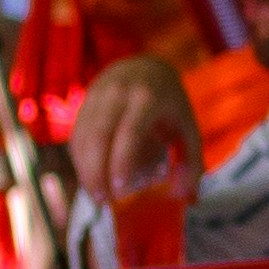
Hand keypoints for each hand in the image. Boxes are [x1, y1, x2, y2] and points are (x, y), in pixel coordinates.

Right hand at [63, 59, 203, 210]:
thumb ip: (192, 163)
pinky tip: (89, 179)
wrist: (145, 67)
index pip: (130, 131)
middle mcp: (118, 93)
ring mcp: (96, 96)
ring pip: (82, 136)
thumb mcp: (188, 127)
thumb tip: (188, 199)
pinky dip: (80, 160)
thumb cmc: (170, 105)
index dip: (122, 161)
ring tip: (96, 196)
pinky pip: (76, 134)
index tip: (120, 190)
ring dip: (85, 169)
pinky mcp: (83, 103)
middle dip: (96, 171)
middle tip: (103, 201)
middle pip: (99, 135)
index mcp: (148, 97)